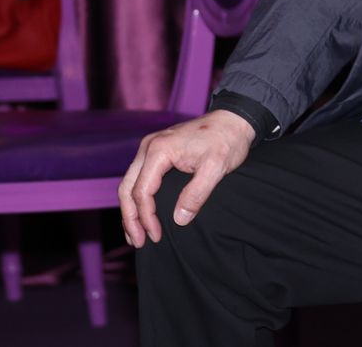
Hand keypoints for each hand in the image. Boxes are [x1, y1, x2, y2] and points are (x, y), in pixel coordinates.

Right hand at [118, 109, 254, 247]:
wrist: (234, 119)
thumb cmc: (227, 140)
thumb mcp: (216, 168)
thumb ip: (197, 194)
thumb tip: (179, 219)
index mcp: (159, 150)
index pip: (142, 191)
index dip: (146, 218)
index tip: (156, 236)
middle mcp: (149, 146)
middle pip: (127, 188)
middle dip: (130, 218)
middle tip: (139, 242)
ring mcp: (151, 147)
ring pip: (130, 183)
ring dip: (131, 210)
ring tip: (135, 235)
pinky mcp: (157, 150)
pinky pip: (139, 177)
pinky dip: (137, 197)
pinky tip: (142, 214)